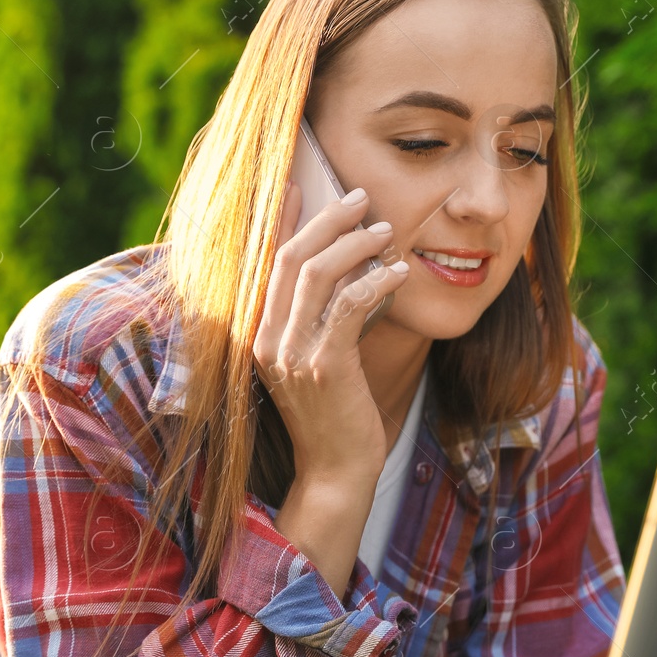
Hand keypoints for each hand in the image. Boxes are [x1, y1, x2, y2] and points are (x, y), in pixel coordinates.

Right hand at [253, 180, 409, 490]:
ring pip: (317, 273)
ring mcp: (291, 353)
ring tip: (386, 231)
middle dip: (326, 219)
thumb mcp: (319, 357)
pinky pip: (348, 306)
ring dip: (356, 244)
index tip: (301, 184)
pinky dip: (376, 281)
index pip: (264, 262)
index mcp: (257, 334)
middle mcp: (265, 339)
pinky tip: (398, 272)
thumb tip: (350, 265)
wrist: (335, 472)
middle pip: (289, 257)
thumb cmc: (335, 414)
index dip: (282, 220)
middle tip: (360, 198)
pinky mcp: (324, 366)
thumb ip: (322, 315)